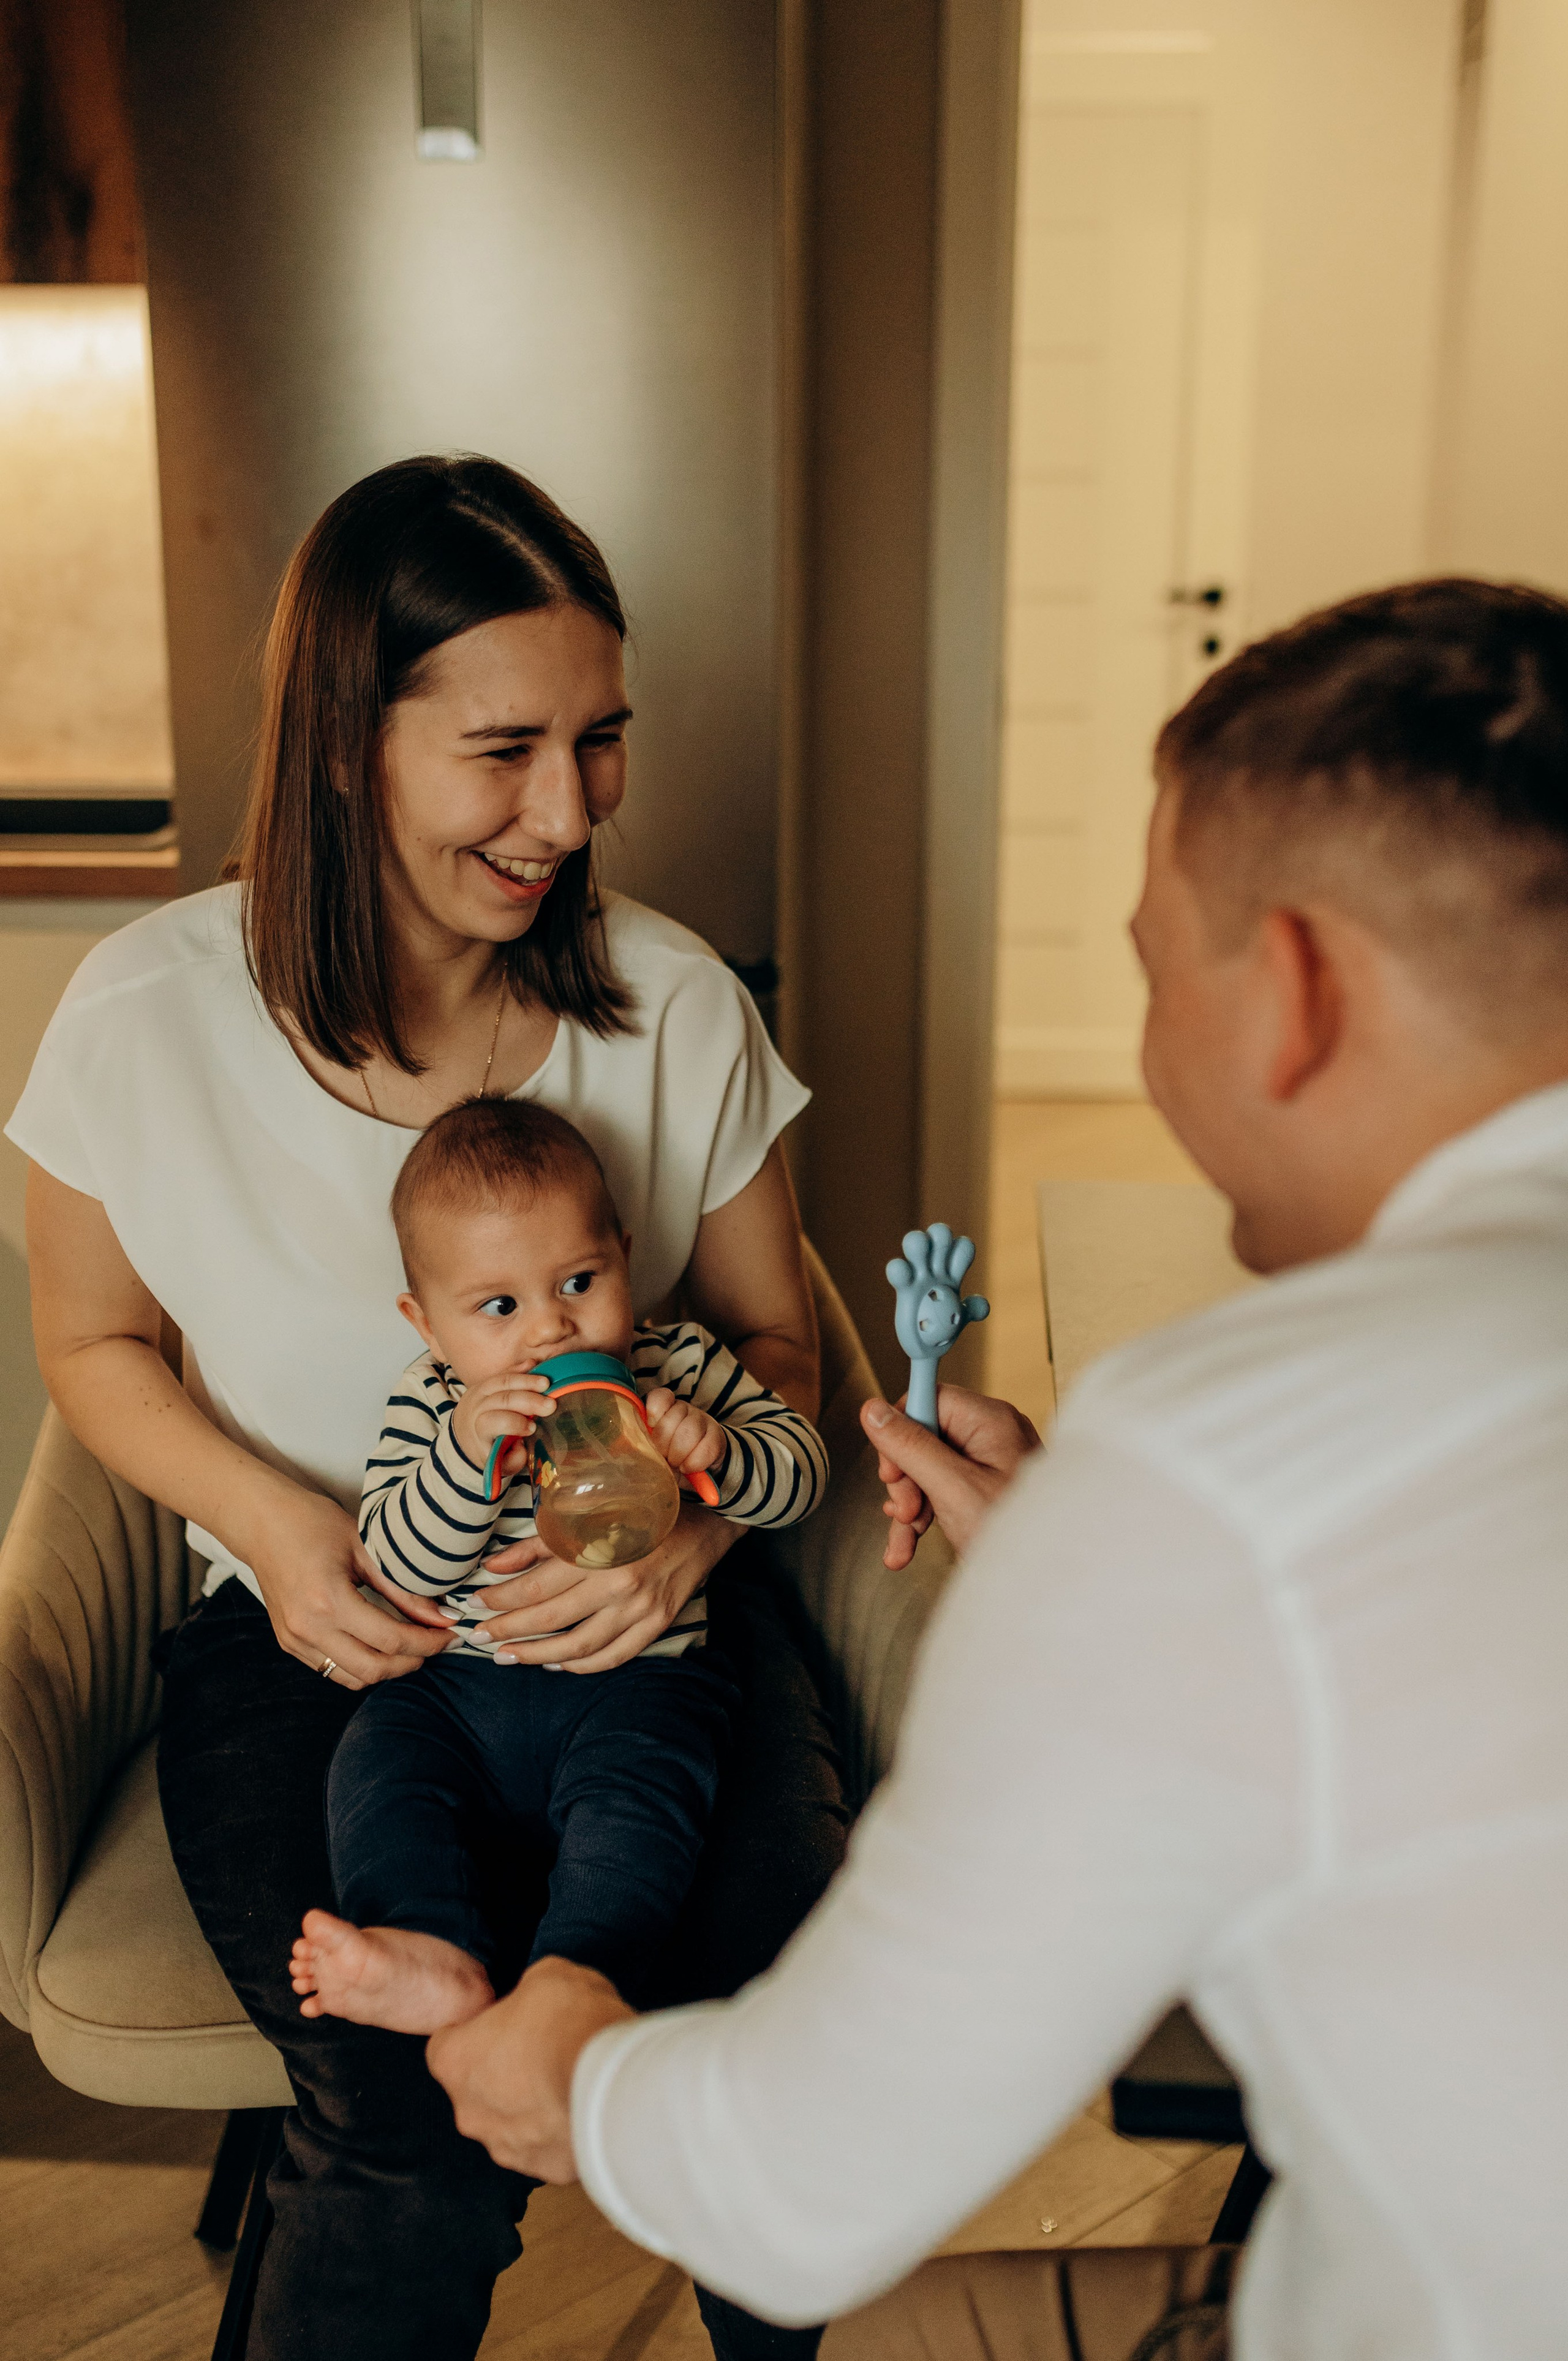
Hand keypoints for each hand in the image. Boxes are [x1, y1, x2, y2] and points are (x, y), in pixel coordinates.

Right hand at [237, 1481, 453, 1688]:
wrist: (261, 1522)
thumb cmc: (312, 1523)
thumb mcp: (365, 1547)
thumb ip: (402, 1588)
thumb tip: (441, 1616)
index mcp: (328, 1601)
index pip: (391, 1640)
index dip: (428, 1642)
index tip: (451, 1633)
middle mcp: (308, 1629)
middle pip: (374, 1669)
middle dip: (413, 1662)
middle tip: (436, 1643)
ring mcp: (294, 1640)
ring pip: (352, 1678)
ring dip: (387, 1669)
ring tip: (412, 1646)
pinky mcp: (289, 1643)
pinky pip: (332, 1669)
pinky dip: (361, 1665)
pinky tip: (380, 1644)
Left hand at [427, 1955, 633, 2180]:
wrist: (613, 2079)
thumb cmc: (569, 2022)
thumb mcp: (545, 1974)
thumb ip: (526, 1992)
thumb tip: (535, 1999)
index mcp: (455, 2061)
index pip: (448, 2044)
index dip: (478, 2030)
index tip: (505, 2023)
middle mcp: (470, 2113)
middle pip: (479, 2088)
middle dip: (505, 2071)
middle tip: (544, 2049)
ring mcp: (507, 2148)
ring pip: (512, 2121)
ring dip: (533, 2104)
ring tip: (570, 2079)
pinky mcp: (545, 2170)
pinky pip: (547, 2145)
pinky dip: (562, 2129)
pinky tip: (586, 2106)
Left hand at [451, 1370, 556, 1471]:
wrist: (466, 1433)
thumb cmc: (489, 1449)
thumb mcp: (498, 1463)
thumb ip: (510, 1460)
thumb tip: (522, 1449)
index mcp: (479, 1430)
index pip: (494, 1422)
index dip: (514, 1423)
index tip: (533, 1428)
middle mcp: (477, 1407)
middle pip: (502, 1399)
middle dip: (528, 1401)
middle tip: (550, 1405)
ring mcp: (481, 1391)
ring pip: (503, 1381)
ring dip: (527, 1381)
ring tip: (547, 1383)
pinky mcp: (488, 1381)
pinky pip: (504, 1372)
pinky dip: (520, 1369)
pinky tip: (535, 1365)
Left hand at [473, 1500, 737, 1672]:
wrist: (706, 1523)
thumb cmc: (641, 1511)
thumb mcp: (589, 1516)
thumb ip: (540, 1544)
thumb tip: (494, 1567)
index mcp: (599, 1549)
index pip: (535, 1585)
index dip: (499, 1599)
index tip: (473, 1605)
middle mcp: (619, 1582)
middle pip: (549, 1619)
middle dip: (506, 1631)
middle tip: (477, 1637)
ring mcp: (641, 1608)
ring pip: (577, 1646)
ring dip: (535, 1655)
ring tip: (506, 1656)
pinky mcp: (657, 1624)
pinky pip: (612, 1657)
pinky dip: (580, 1665)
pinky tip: (555, 1662)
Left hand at [639, 1385, 726, 1477]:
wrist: (698, 1462)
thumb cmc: (669, 1453)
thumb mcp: (653, 1446)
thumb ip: (641, 1442)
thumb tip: (626, 1448)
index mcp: (664, 1408)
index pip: (660, 1397)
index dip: (654, 1411)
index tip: (651, 1425)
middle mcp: (683, 1410)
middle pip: (671, 1421)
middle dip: (663, 1445)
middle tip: (662, 1457)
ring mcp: (702, 1421)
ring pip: (689, 1432)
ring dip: (679, 1454)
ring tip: (675, 1464)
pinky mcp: (716, 1437)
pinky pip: (706, 1448)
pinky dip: (694, 1462)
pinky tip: (687, 1467)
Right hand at [861, 1386, 1042, 1566]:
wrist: (1048, 1580)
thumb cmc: (1018, 1536)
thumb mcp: (953, 1489)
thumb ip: (911, 1446)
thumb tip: (873, 1411)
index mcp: (990, 1421)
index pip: (929, 1400)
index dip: (901, 1432)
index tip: (891, 1468)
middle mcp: (991, 1436)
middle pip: (923, 1438)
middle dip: (905, 1480)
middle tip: (904, 1510)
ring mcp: (989, 1465)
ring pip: (927, 1470)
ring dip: (908, 1507)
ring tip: (904, 1542)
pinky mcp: (984, 1492)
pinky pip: (942, 1492)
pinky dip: (923, 1517)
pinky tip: (908, 1544)